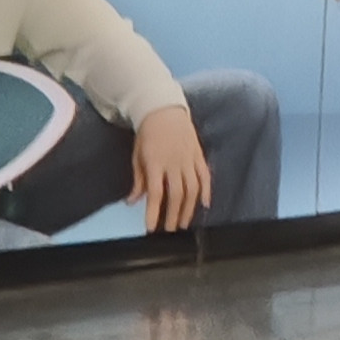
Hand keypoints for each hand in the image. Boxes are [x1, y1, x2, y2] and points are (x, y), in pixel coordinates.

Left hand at [129, 105, 211, 231]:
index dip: (153, 212)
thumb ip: (138, 180)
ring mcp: (189, 159)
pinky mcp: (199, 155)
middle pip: (177, 194)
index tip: (151, 228)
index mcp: (156, 163)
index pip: (155, 193)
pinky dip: (207, 191)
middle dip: (174, 215)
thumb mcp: (137, 155)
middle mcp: (174, 163)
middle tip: (170, 230)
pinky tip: (205, 204)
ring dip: (189, 208)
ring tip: (184, 223)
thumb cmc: (147, 133)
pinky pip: (205, 176)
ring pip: (192, 189)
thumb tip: (132, 202)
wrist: (163, 109)